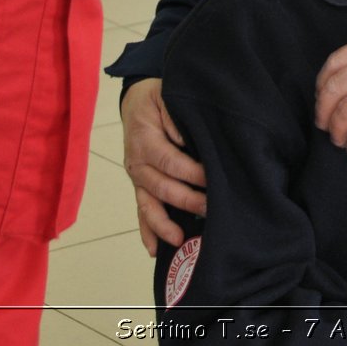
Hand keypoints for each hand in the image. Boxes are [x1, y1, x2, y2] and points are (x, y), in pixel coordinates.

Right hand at [121, 79, 207, 254]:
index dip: (191, 172)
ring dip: (163, 224)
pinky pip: (140, 210)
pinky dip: (147, 230)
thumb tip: (184, 140)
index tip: (212, 179)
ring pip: (148, 205)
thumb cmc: (156, 99)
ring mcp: (137, 177)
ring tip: (180, 240)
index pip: (170, 161)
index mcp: (145, 140)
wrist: (135, 101)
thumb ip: (174, 116)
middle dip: (186, 201)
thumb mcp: (165, 96)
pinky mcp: (139, 185)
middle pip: (161, 187)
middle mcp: (138, 163)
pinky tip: (155, 249)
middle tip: (211, 209)